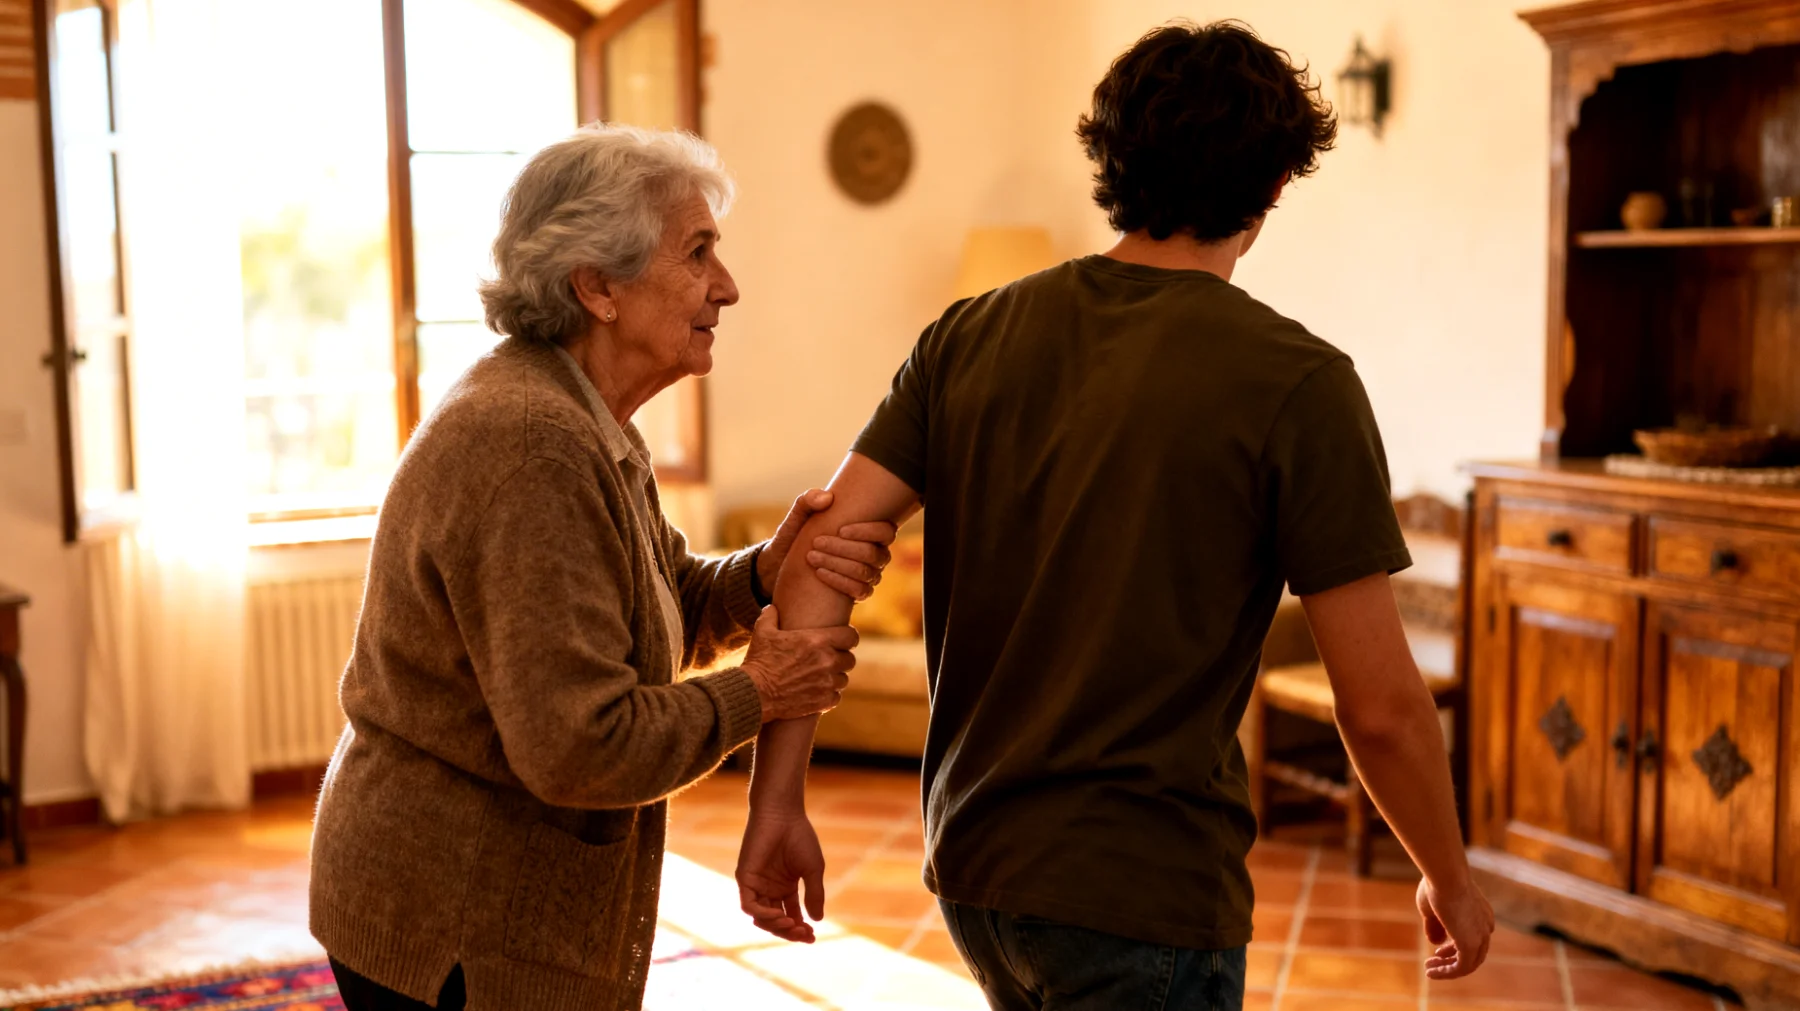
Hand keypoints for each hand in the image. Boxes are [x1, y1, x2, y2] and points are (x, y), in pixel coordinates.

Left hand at [737, 810, 825, 942]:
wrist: (783, 815)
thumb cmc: (799, 837)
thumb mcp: (812, 870)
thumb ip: (814, 895)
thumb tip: (817, 920)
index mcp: (785, 887)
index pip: (791, 915)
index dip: (800, 929)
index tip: (812, 937)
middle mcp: (769, 888)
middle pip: (775, 920)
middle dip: (789, 931)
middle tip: (804, 934)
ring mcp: (756, 884)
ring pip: (761, 917)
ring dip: (776, 926)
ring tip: (793, 925)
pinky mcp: (745, 878)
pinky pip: (749, 905)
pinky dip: (763, 914)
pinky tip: (780, 915)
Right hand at [741, 606, 857, 721]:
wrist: (755, 693)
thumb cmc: (759, 661)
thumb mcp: (763, 632)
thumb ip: (771, 616)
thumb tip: (772, 607)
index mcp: (818, 641)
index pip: (851, 636)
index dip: (848, 637)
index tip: (843, 640)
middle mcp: (827, 661)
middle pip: (850, 659)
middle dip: (841, 659)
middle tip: (828, 661)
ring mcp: (827, 683)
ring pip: (843, 679)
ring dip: (834, 678)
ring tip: (820, 678)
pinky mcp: (823, 701)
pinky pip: (836, 697)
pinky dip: (828, 696)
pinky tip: (815, 692)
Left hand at [760, 489, 897, 600]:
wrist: (780, 568)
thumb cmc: (793, 538)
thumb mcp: (796, 518)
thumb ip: (807, 502)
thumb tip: (827, 498)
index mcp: (866, 532)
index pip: (886, 532)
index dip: (868, 531)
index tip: (840, 530)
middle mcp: (873, 554)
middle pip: (874, 554)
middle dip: (844, 548)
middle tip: (816, 543)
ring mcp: (867, 575)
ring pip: (866, 573)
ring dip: (838, 564)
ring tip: (812, 557)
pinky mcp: (856, 592)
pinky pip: (860, 591)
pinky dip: (840, 582)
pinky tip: (819, 573)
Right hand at [1417, 875, 1494, 979]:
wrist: (1445, 876)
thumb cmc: (1436, 885)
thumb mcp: (1433, 908)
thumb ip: (1435, 926)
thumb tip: (1435, 943)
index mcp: (1481, 914)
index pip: (1474, 938)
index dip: (1455, 946)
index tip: (1438, 949)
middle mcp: (1485, 926)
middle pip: (1473, 953)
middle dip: (1451, 958)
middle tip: (1433, 959)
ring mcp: (1480, 937)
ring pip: (1468, 963)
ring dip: (1447, 969)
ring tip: (1429, 969)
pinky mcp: (1471, 945)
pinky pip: (1460, 968)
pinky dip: (1446, 972)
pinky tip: (1430, 972)